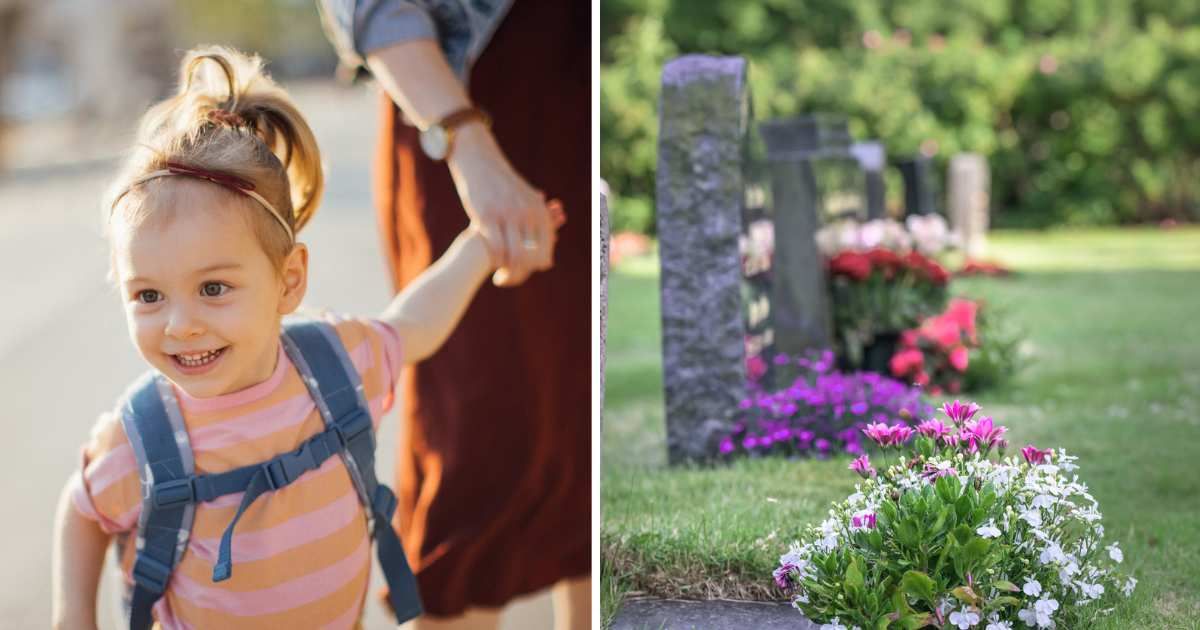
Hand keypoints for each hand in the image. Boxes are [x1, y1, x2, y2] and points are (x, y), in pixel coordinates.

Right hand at [448, 124, 554, 285]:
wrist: (480, 161)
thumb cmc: (502, 183)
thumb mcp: (526, 197)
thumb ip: (539, 217)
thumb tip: (550, 231)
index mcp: (539, 211)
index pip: (544, 251)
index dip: (536, 266)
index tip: (526, 271)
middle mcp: (527, 214)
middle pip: (530, 258)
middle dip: (520, 273)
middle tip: (508, 278)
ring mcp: (507, 215)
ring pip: (513, 256)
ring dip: (506, 271)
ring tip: (499, 276)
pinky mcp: (486, 216)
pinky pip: (494, 248)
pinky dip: (494, 260)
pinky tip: (489, 263)